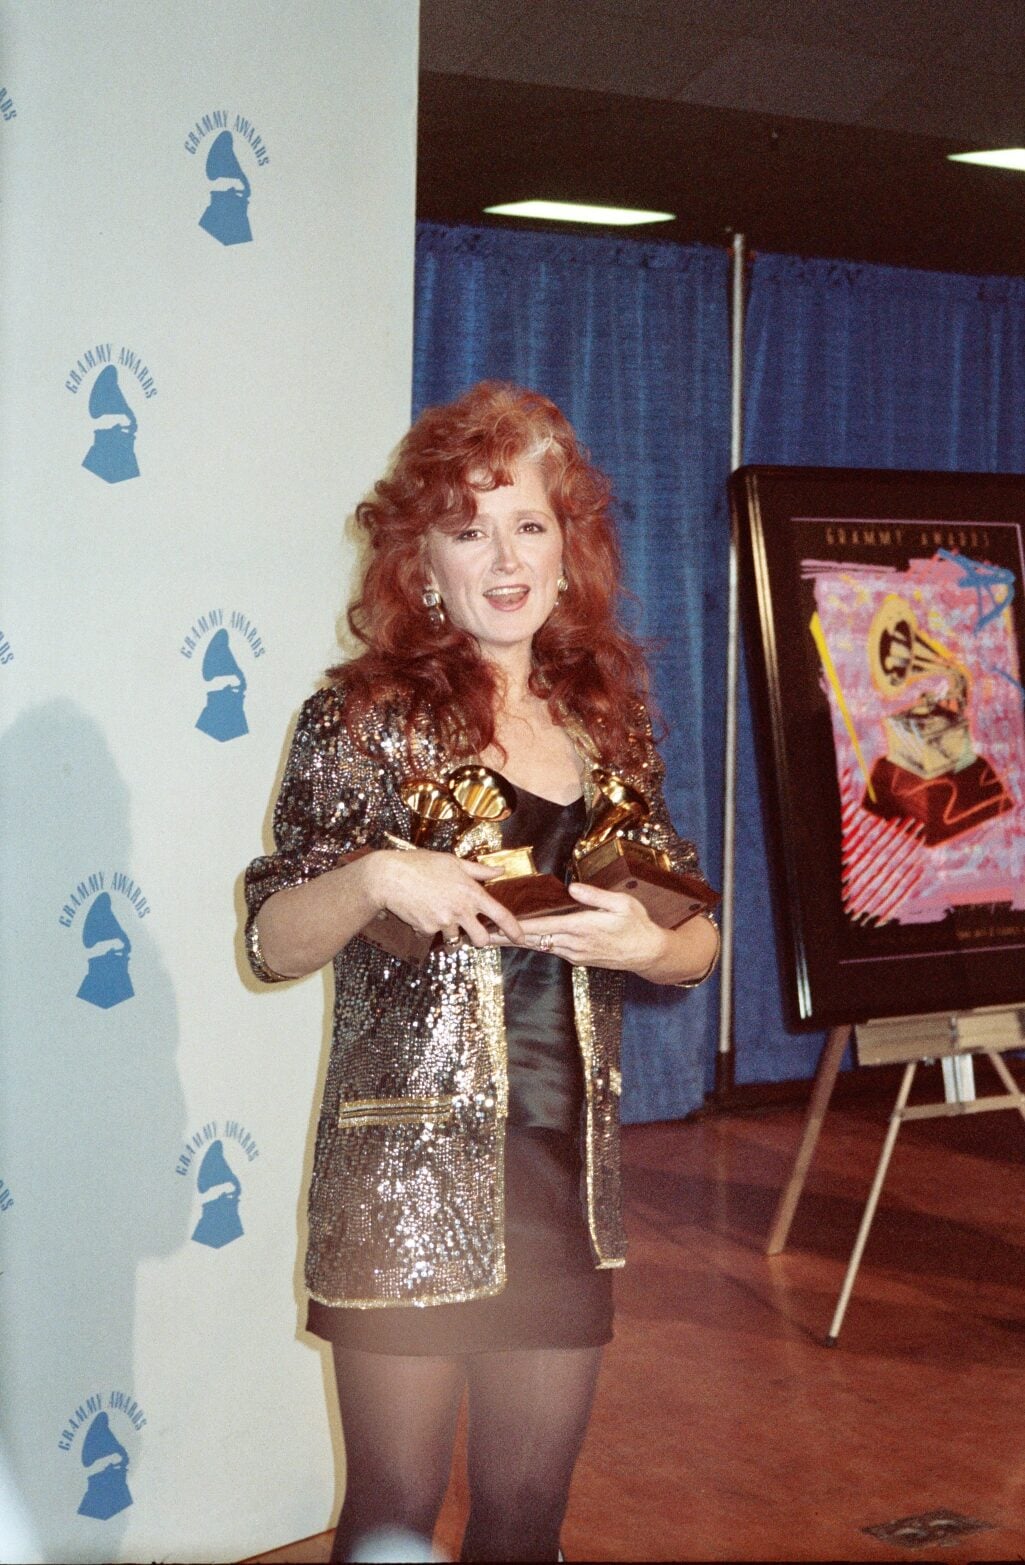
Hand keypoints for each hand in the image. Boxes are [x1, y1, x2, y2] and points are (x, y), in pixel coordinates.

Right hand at [373, 848, 524, 948]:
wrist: (389, 876)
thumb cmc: (421, 864)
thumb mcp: (452, 862)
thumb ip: (478, 870)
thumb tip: (500, 871)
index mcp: (471, 892)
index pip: (501, 914)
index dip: (514, 929)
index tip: (521, 937)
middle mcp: (460, 910)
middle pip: (481, 939)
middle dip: (479, 939)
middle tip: (472, 932)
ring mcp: (443, 922)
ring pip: (455, 940)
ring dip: (450, 934)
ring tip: (438, 915)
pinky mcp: (426, 929)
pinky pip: (433, 935)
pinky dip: (428, 927)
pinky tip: (420, 911)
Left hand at [489, 880, 668, 972]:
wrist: (648, 953)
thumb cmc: (637, 925)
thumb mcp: (622, 903)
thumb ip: (595, 896)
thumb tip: (572, 888)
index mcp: (582, 928)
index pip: (542, 926)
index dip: (517, 925)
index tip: (498, 923)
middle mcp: (573, 944)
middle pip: (534, 940)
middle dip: (507, 937)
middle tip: (482, 935)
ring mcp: (574, 953)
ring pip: (539, 946)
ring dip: (517, 942)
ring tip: (493, 937)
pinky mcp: (577, 957)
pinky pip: (550, 949)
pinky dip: (533, 943)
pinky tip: (522, 939)